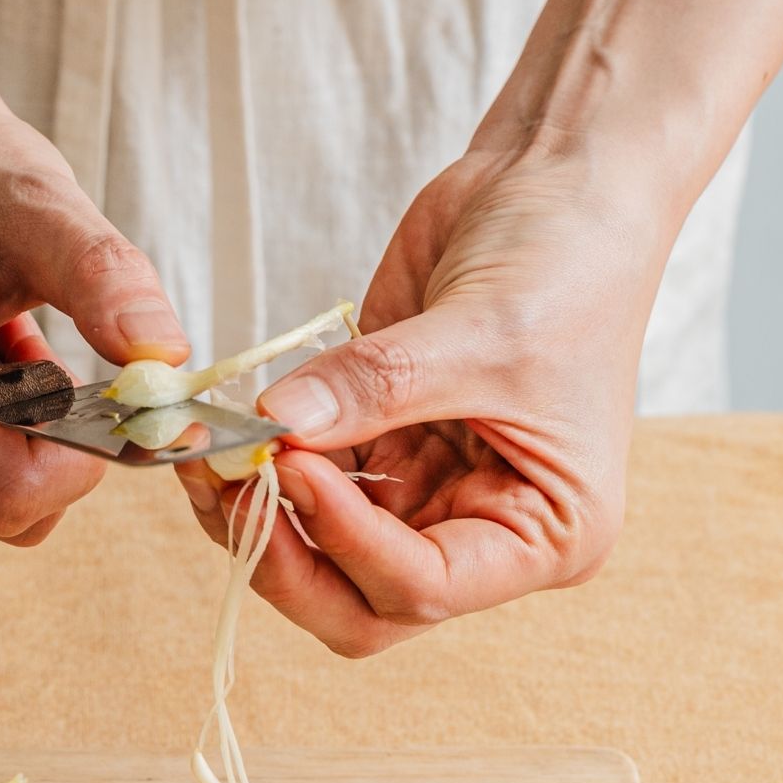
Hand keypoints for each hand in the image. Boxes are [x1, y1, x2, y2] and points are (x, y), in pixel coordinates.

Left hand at [177, 147, 670, 655]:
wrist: (560, 179)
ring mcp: (427, 496)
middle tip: (233, 490)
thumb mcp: (483, 330)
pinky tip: (226, 437)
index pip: (426, 587)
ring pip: (321, 559)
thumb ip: (375, 387)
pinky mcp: (381, 451)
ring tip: (213, 457)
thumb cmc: (570, 258)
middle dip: (289, 561)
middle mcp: (484, 533)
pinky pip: (308, 491)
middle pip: (363, 603)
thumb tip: (275, 426)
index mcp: (546, 535)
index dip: (347, 543)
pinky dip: (262, 471)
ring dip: (259, 518)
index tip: (293, 466)